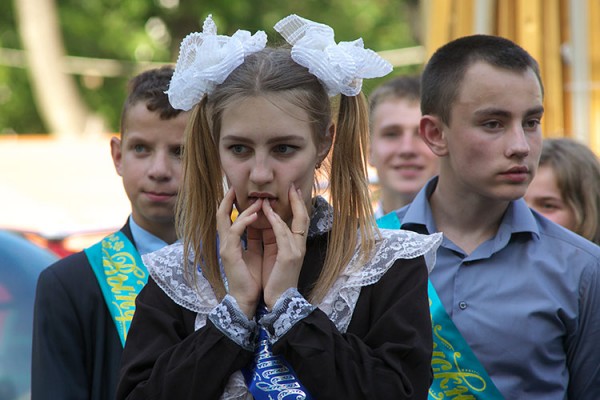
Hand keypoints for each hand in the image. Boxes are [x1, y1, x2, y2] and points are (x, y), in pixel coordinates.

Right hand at [216, 188, 262, 317]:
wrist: (249, 300)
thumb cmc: (254, 279)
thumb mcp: (259, 254)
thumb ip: (259, 239)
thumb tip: (267, 224)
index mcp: (235, 242)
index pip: (232, 218)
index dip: (236, 204)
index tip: (245, 192)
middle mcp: (228, 242)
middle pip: (222, 214)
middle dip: (227, 199)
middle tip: (235, 186)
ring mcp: (226, 247)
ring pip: (226, 220)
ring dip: (243, 208)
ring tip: (257, 200)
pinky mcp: (229, 254)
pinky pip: (235, 232)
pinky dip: (244, 221)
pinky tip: (255, 215)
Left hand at [260, 185, 309, 308]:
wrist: (279, 301)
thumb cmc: (277, 281)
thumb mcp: (279, 259)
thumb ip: (279, 243)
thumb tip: (273, 229)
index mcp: (298, 247)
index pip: (301, 221)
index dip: (299, 206)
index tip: (294, 192)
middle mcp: (300, 246)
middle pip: (304, 217)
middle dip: (298, 201)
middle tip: (292, 186)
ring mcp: (296, 250)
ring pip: (294, 222)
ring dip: (283, 207)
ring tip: (273, 195)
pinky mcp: (288, 256)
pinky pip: (281, 233)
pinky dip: (274, 220)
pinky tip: (266, 211)